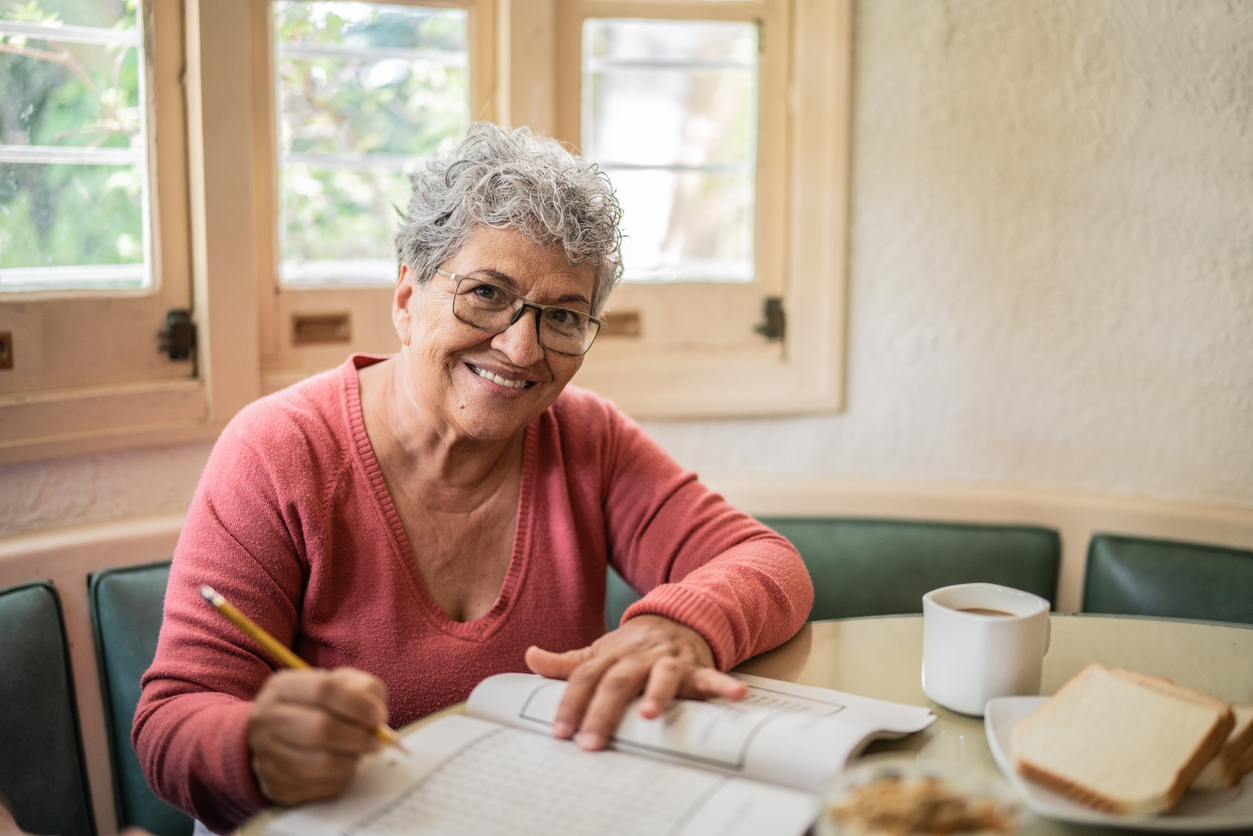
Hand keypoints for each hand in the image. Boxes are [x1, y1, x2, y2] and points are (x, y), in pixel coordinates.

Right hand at [247, 668, 388, 804]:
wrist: (281, 737)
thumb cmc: (318, 706)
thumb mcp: (340, 684)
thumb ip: (363, 689)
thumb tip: (377, 714)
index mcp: (282, 687)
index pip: (323, 689)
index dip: (357, 703)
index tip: (378, 715)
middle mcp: (266, 720)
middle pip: (321, 729)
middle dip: (358, 736)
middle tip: (376, 741)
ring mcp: (267, 755)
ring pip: (322, 764)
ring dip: (352, 759)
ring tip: (359, 752)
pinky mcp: (276, 786)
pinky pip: (320, 787)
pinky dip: (341, 778)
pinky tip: (343, 766)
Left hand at [524, 615, 746, 750]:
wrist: (678, 618)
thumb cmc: (634, 646)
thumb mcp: (599, 651)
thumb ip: (567, 661)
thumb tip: (530, 657)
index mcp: (612, 655)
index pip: (586, 677)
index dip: (571, 702)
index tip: (559, 731)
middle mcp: (638, 656)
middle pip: (617, 681)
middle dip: (602, 712)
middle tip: (590, 742)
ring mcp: (668, 660)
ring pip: (661, 675)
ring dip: (657, 693)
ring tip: (649, 716)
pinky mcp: (696, 668)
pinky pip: (711, 676)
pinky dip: (724, 685)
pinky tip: (736, 694)